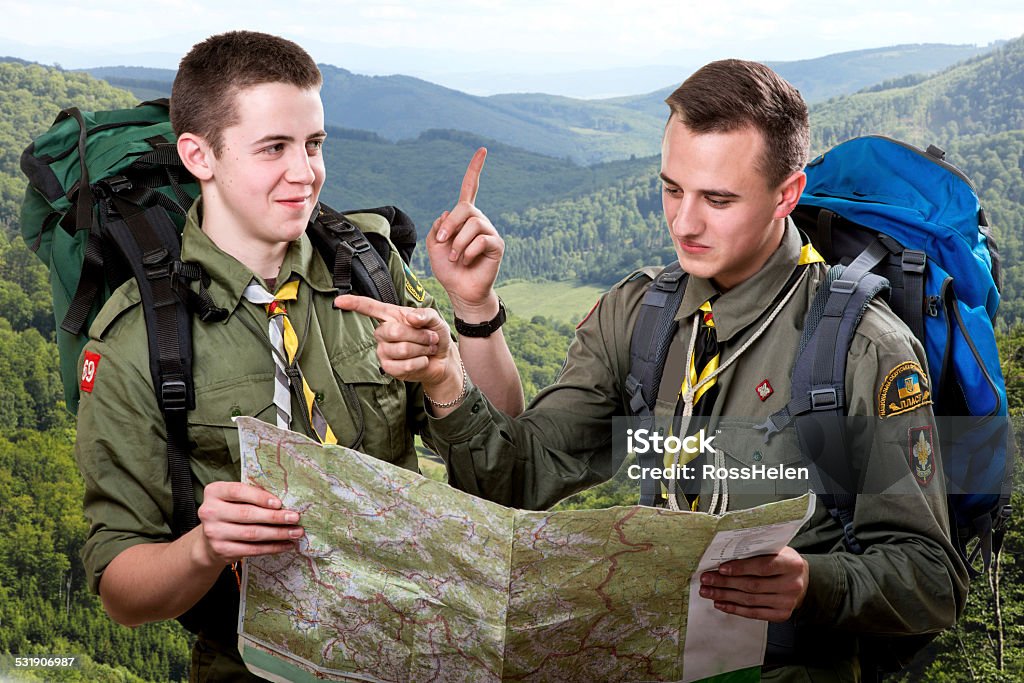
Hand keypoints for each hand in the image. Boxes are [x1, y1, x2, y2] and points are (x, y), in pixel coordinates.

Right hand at [196, 481, 303, 565]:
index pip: (238, 491)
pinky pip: (252, 549)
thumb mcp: (234, 499)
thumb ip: (252, 495)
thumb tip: (284, 501)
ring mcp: (214, 532)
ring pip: (252, 533)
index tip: (279, 503)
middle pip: (247, 514)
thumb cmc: (230, 512)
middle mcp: (210, 511)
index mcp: (214, 492)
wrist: (210, 540)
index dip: (260, 497)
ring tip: (296, 532)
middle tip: (295, 518)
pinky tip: (286, 544)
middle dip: (275, 517)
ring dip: (278, 533)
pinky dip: (272, 547)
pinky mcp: (222, 550)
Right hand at [334, 295, 459, 390]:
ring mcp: (384, 351)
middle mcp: (383, 333)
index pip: (369, 308)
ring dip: (421, 349)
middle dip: (418, 336)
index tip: (338, 301)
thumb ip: (425, 315)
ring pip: (401, 349)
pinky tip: (423, 361)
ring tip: (427, 349)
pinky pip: (402, 366)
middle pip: (392, 331)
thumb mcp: (435, 319)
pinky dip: (419, 363)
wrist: (442, 360)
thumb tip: (411, 318)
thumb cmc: (434, 335)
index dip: (354, 304)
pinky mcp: (388, 368)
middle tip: (430, 338)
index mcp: (391, 316)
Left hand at [429, 147, 504, 315]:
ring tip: (456, 258)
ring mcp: (489, 232)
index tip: (483, 150)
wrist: (460, 291)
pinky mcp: (497, 245)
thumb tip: (449, 214)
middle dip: (451, 224)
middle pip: (465, 208)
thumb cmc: (448, 269)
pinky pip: (482, 239)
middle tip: (443, 242)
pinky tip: (467, 260)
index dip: (475, 169)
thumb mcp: (434, 245)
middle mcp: (479, 221)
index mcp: (464, 217)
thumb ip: (438, 226)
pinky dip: (469, 251)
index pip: (470, 188)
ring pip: (472, 224)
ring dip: (458, 243)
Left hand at [698, 546, 808, 621]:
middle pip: (753, 585)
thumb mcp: (775, 550)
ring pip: (750, 600)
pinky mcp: (781, 615)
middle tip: (707, 580)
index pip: (763, 567)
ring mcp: (787, 602)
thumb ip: (756, 553)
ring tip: (708, 591)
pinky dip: (734, 609)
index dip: (741, 568)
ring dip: (725, 596)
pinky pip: (753, 613)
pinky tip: (720, 603)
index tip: (721, 568)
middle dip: (725, 583)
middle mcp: (792, 585)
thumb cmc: (782, 561)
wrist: (801, 580)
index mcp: (792, 564)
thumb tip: (725, 556)